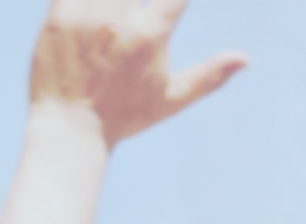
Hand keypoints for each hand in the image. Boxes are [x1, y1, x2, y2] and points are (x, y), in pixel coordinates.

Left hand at [29, 0, 247, 146]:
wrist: (72, 128)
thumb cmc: (125, 115)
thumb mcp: (172, 98)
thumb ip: (209, 75)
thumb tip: (246, 59)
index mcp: (151, 34)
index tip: (175, 1)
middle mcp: (120, 18)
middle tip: (140, 9)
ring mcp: (87, 12)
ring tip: (121, 16)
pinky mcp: (59, 11)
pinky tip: (100, 9)